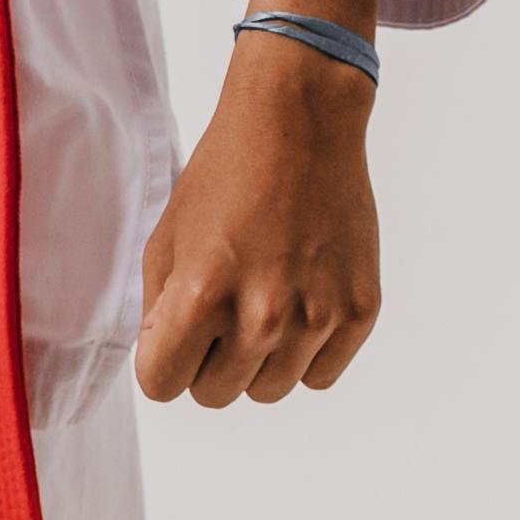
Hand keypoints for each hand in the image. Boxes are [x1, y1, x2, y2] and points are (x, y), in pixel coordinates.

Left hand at [132, 34, 381, 406]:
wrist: (301, 124)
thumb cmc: (223, 178)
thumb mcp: (166, 240)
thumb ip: (159, 314)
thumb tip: (168, 367)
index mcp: (202, 295)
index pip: (162, 386)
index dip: (162, 358)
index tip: (174, 331)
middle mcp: (263, 315)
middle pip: (215, 395)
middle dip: (207, 358)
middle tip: (222, 304)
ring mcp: (318, 317)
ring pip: (269, 391)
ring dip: (257, 359)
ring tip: (261, 298)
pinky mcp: (360, 312)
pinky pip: (320, 376)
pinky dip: (306, 352)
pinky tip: (300, 299)